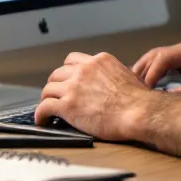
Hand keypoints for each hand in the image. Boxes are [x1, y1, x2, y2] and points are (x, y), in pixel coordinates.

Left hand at [35, 52, 155, 141]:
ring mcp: (73, 87)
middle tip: (57, 95)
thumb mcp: (127, 75)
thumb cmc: (139, 100)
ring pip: (48, 89)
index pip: (73, 60)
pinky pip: (45, 107)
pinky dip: (41, 114)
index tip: (67, 79)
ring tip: (48, 109)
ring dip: (47, 99)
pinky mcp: (67, 105)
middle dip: (56, 85)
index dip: (67, 71)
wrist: (138, 112)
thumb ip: (112, 75)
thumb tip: (113, 84)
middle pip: (57, 73)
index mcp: (99, 61)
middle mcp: (84, 70)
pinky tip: (42, 120)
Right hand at [132, 36, 180, 101]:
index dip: (150, 74)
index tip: (143, 91)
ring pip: (156, 62)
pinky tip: (145, 94)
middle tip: (130, 92)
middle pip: (154, 56)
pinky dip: (153, 81)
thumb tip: (168, 99)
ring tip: (133, 94)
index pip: (163, 57)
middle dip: (141, 73)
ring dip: (144, 76)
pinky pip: (163, 71)